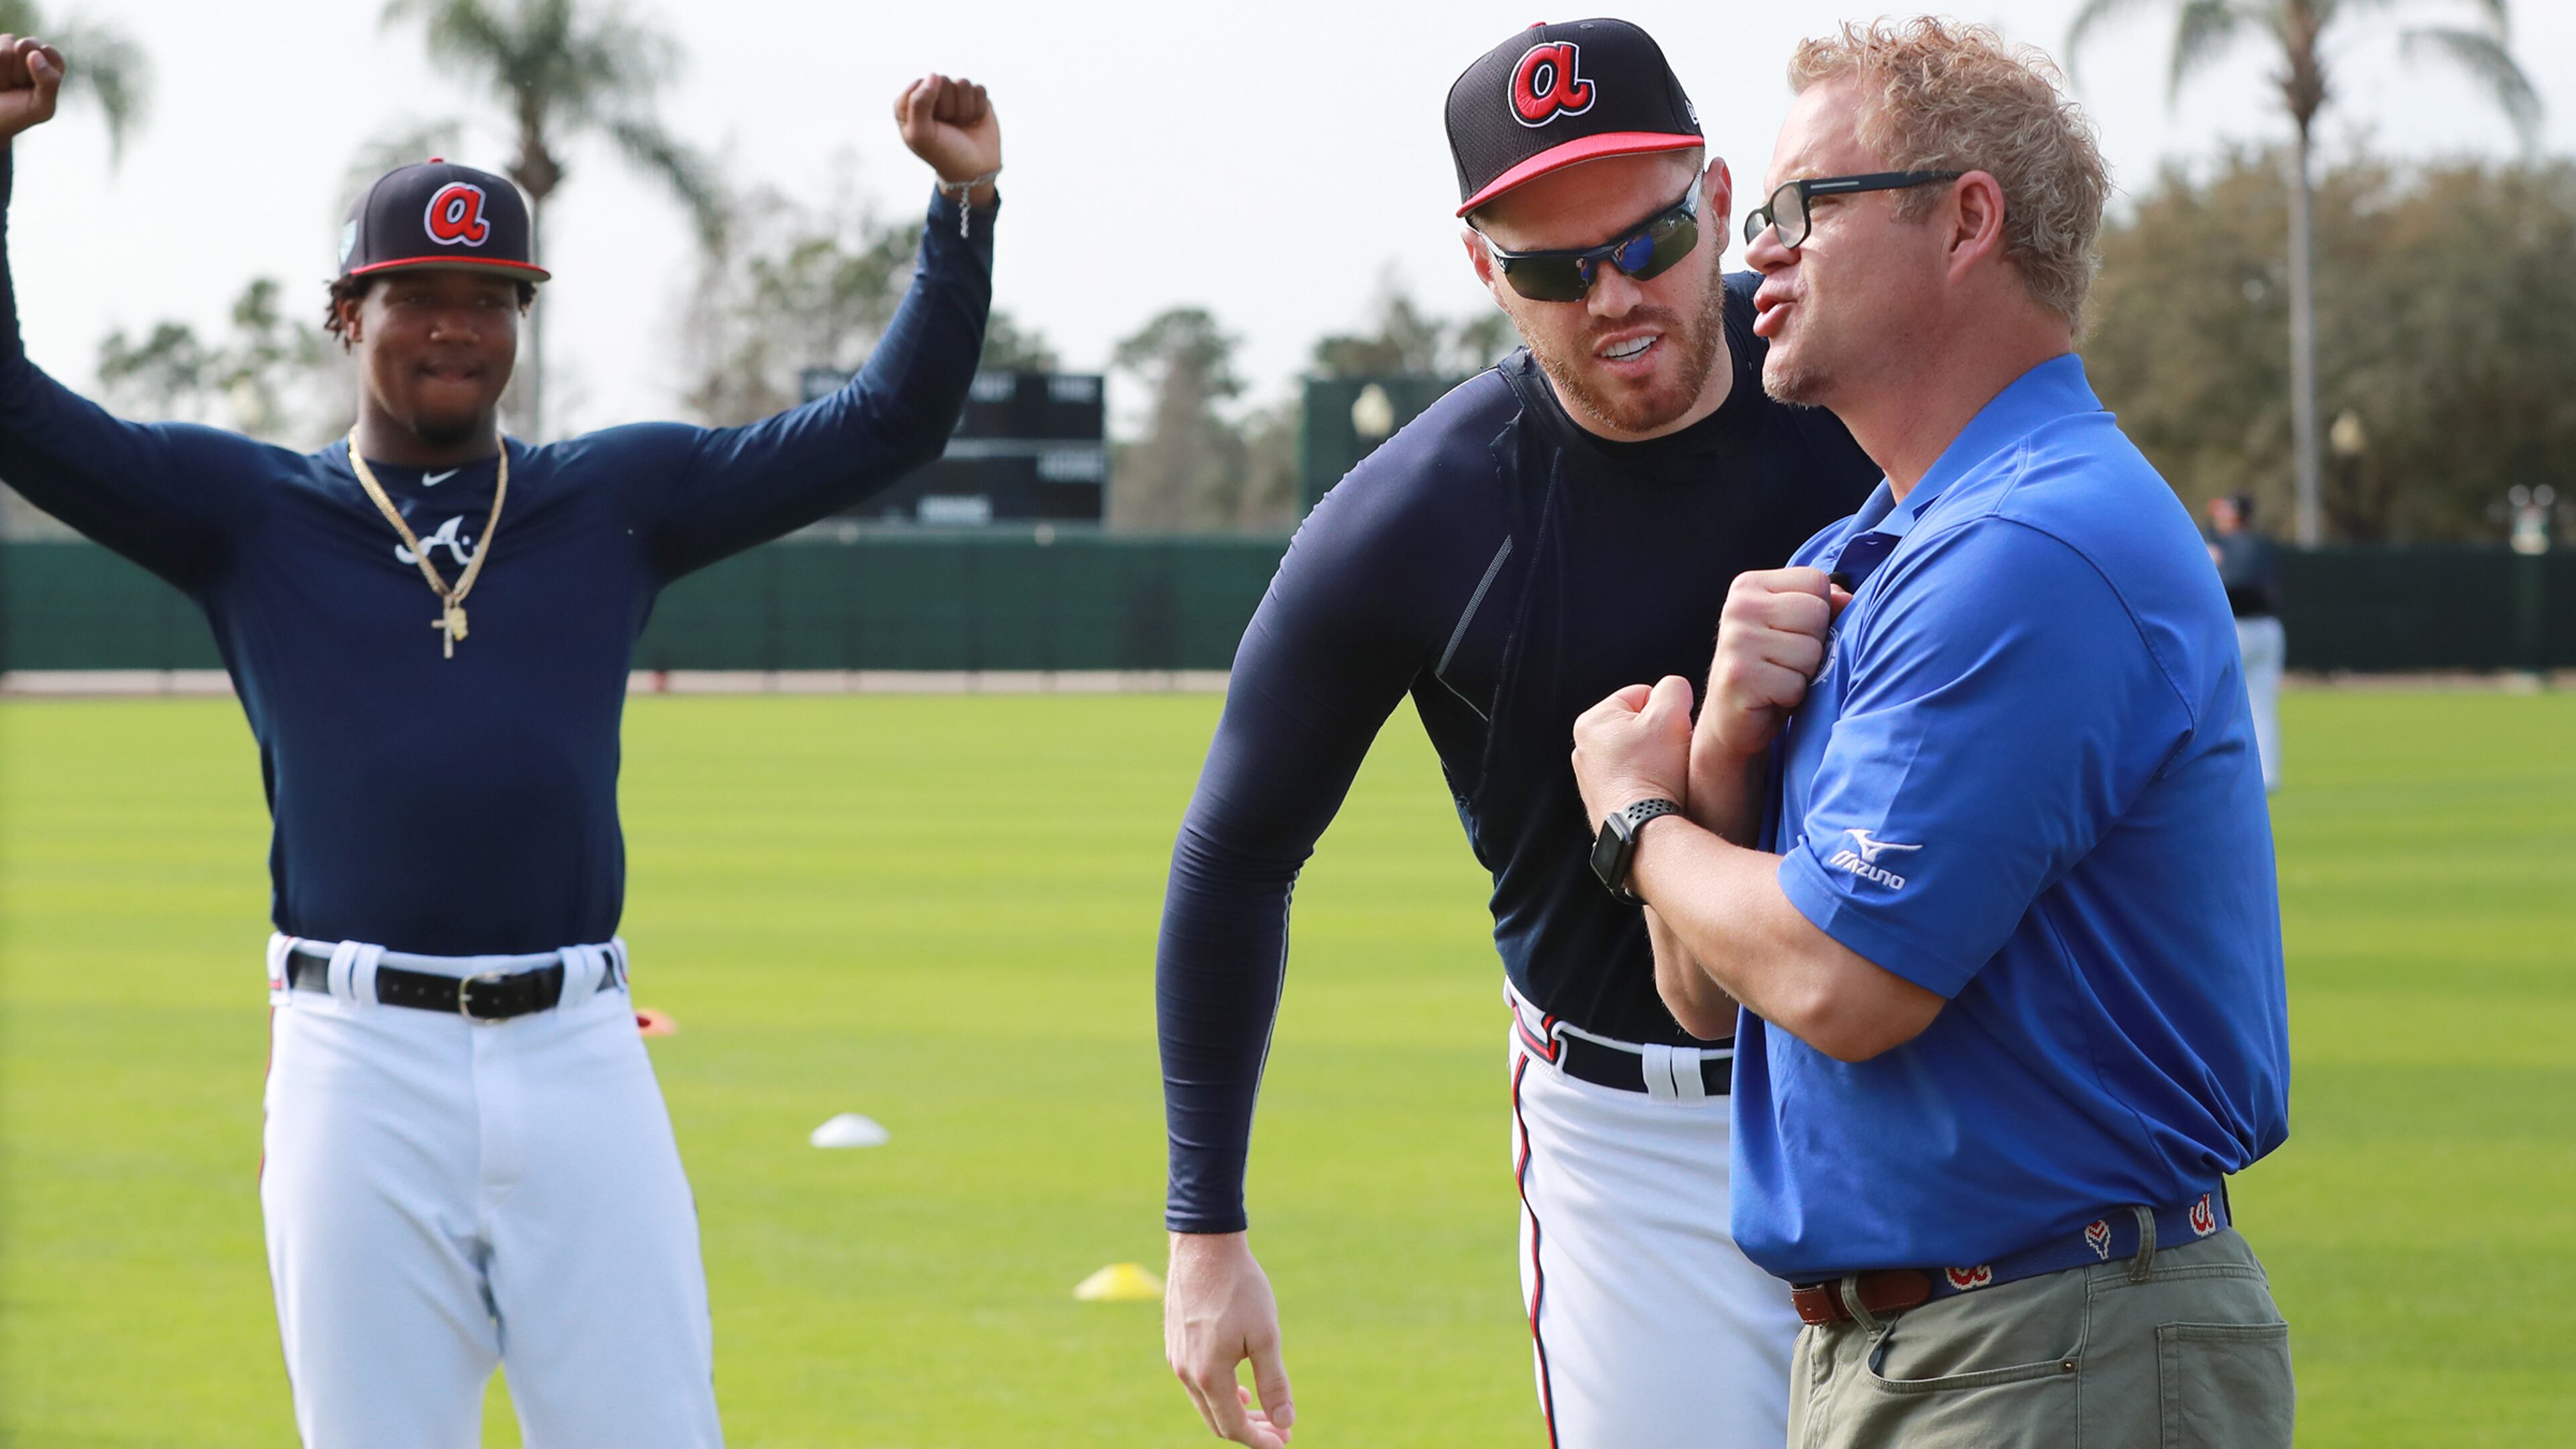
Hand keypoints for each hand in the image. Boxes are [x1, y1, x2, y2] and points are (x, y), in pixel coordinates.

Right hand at [0, 36, 65, 143]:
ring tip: (2, 85)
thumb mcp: (41, 107)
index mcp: (49, 61)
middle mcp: (27, 48)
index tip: (35, 87)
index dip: (41, 70)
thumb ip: (49, 82)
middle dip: (20, 72)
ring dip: (2, 75)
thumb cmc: (18, 113)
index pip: (51, 53)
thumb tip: (34, 54)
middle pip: (26, 45)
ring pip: (4, 52)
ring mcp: (4, 45)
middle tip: (16, 86)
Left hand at [894, 73, 1000, 193]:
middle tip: (948, 127)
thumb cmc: (943, 154)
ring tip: (961, 125)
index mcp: (909, 103)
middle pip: (942, 81)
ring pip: (962, 83)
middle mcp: (930, 95)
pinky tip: (973, 122)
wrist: (975, 171)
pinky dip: (978, 109)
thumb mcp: (921, 135)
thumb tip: (934, 75)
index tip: (932, 125)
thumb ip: (919, 103)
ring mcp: (953, 95)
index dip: (929, 105)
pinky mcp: (974, 97)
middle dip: (948, 108)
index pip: (920, 84)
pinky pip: (979, 89)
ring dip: (964, 110)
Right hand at [1165, 1232, 1294, 1446]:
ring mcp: (1177, 1357)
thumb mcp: (1266, 1335)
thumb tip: (1286, 1421)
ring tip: (1263, 1410)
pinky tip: (1239, 1385)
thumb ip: (1274, 1382)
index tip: (1284, 1442)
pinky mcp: (1174, 1342)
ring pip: (1206, 1402)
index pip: (1233, 1427)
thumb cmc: (1239, 1287)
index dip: (1260, 1441)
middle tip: (1280, 1430)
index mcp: (1209, 1375)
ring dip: (1235, 1411)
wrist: (1205, 1245)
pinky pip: (1196, 1382)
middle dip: (1250, 1430)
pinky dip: (1219, 1392)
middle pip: (1217, 1420)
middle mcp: (1187, 1372)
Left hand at [1571, 674, 1693, 828]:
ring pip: (1637, 754)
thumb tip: (1674, 690)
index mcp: (1592, 721)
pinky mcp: (1602, 804)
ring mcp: (1589, 780)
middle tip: (1671, 754)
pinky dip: (1646, 782)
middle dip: (1660, 736)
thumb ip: (1674, 689)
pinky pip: (1632, 780)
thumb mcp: (1671, 715)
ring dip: (1655, 760)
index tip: (1675, 732)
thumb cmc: (1654, 771)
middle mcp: (1583, 749)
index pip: (1642, 694)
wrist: (1644, 832)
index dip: (1668, 710)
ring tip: (1665, 776)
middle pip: (1638, 726)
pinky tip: (1657, 793)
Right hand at [1698, 568, 1849, 760]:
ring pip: (1810, 650)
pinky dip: (1791, 696)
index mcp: (1750, 585)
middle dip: (1813, 643)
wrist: (1730, 719)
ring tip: (1779, 678)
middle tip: (1787, 661)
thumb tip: (1847, 599)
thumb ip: (1822, 605)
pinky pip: (1795, 683)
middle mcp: (1739, 606)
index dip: (1819, 612)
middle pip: (1816, 612)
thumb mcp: (1794, 628)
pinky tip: (1771, 696)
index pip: (1815, 581)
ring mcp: (1736, 640)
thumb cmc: (1770, 669)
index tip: (1793, 633)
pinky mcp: (1739, 676)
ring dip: (1804, 673)